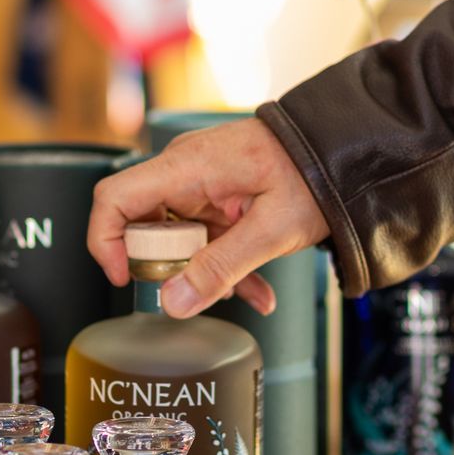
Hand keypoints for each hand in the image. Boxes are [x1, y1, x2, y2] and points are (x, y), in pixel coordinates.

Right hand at [88, 118, 329, 317]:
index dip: (106, 242)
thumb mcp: (271, 231)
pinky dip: (226, 265)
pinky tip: (257, 292)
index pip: (114, 197)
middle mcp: (184, 170)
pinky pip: (205, 235)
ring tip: (245, 294)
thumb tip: (172, 303)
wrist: (348, 150)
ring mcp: (200, 182)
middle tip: (197, 289)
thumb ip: (220, 268)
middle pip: (141, 224)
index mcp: (186, 167)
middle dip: (167, 267)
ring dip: (205, 273)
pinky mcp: (218, 194)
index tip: (125, 277)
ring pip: (178, 237)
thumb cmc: (315, 174)